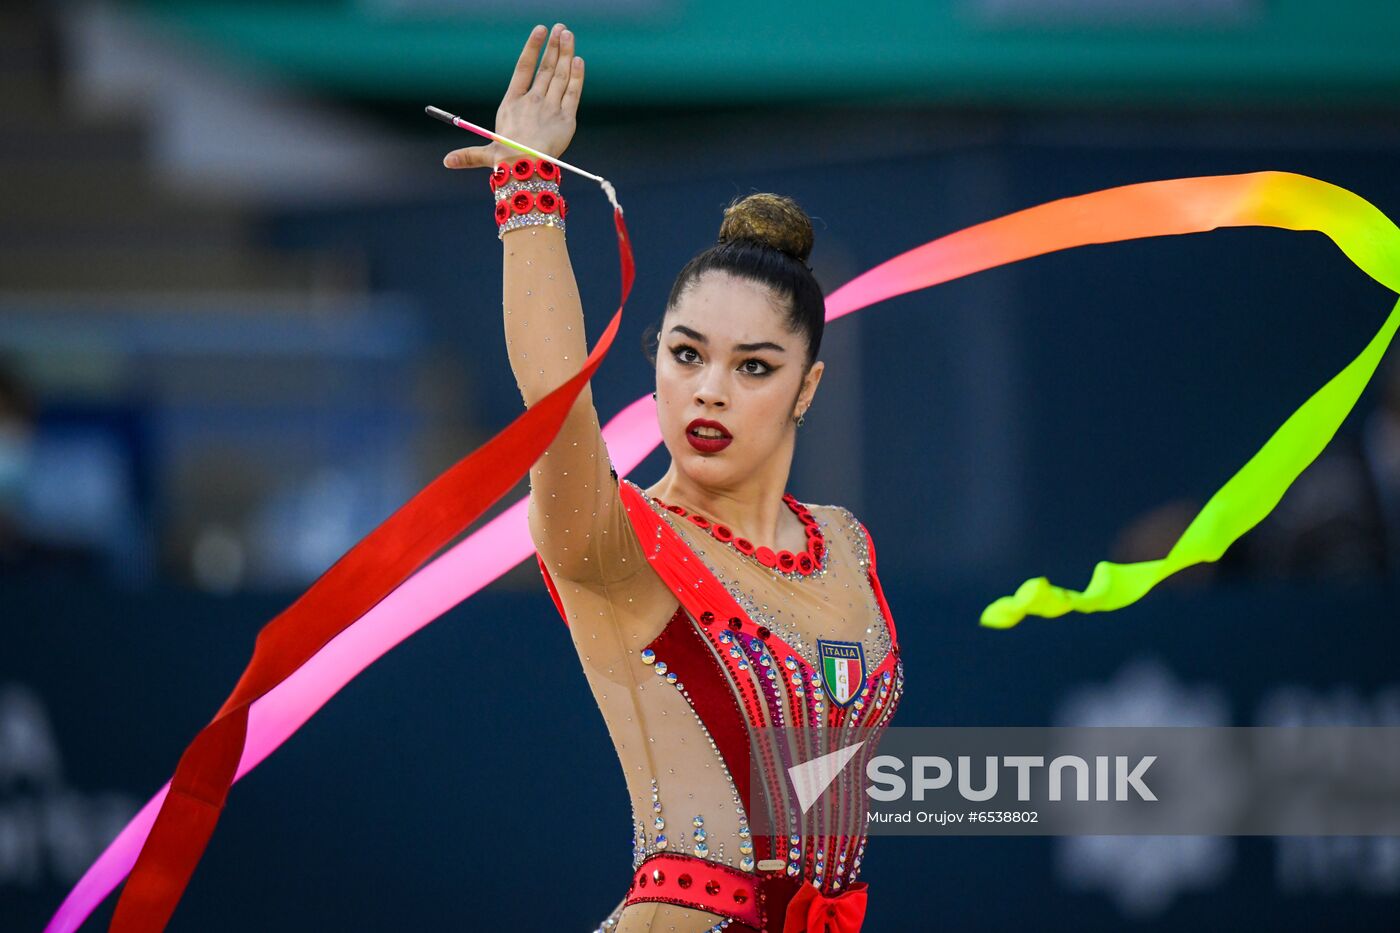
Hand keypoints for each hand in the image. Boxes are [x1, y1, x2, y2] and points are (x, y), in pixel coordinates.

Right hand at [443, 23, 583, 170]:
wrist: (525, 170)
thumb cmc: (505, 161)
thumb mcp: (486, 152)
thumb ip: (470, 154)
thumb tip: (446, 161)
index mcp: (512, 103)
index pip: (523, 68)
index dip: (532, 47)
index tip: (540, 30)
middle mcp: (532, 101)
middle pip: (546, 69)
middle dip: (554, 47)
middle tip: (561, 28)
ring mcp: (550, 108)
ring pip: (561, 76)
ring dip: (566, 54)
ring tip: (569, 35)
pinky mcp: (566, 119)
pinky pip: (573, 92)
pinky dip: (576, 76)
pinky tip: (579, 60)